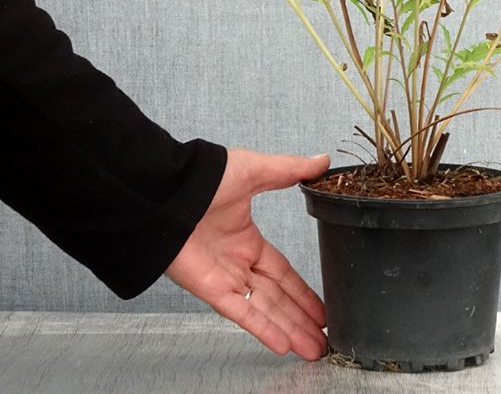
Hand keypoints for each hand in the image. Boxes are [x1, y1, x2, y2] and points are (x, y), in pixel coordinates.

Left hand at [165, 149, 329, 359]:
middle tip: (323, 338)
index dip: (302, 291)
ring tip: (313, 349)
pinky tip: (283, 343)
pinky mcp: (211, 288)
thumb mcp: (256, 170)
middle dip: (300, 318)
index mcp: (247, 239)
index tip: (321, 307)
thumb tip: (322, 161)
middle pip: (277, 298)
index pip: (282, 272)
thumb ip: (290, 170)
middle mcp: (237, 263)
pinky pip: (242, 312)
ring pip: (264, 310)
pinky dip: (262, 328)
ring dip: (290, 330)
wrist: (168, 191)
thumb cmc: (206, 178)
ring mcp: (225, 278)